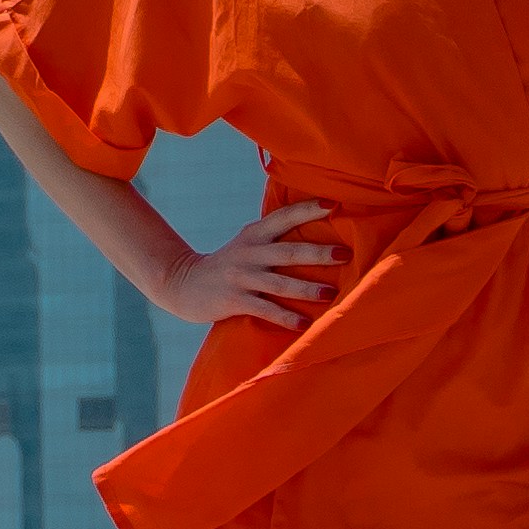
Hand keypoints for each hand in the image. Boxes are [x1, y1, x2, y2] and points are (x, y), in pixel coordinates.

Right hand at [157, 201, 337, 331]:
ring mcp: (241, 277)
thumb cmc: (226, 265)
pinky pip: (265, 310)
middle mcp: (249, 253)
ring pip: (280, 283)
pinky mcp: (234, 301)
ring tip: (330, 294)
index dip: (308, 209)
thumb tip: (313, 231)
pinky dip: (286, 317)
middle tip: (345, 254)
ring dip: (307, 289)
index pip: (284, 217)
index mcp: (254, 235)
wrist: (183, 284)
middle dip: (318, 253)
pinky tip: (304, 324)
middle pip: (289, 252)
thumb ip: (272, 238)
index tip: (333, 204)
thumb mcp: (246, 243)